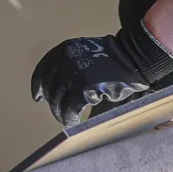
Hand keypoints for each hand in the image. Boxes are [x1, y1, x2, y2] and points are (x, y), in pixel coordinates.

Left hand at [30, 25, 172, 126]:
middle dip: (53, 103)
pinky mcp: (84, 88)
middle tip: (58, 112)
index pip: (43, 70)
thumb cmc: (113, 59)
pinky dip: (70, 117)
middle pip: (50, 88)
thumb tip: (58, 92)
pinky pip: (70, 108)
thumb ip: (70, 68)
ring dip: (60, 112)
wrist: (134, 58)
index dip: (38, 86)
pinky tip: (73, 121)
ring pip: (58, 100)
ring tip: (65, 118)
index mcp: (63, 50)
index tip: (38, 97)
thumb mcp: (85, 55)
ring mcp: (73, 74)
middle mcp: (64, 60)